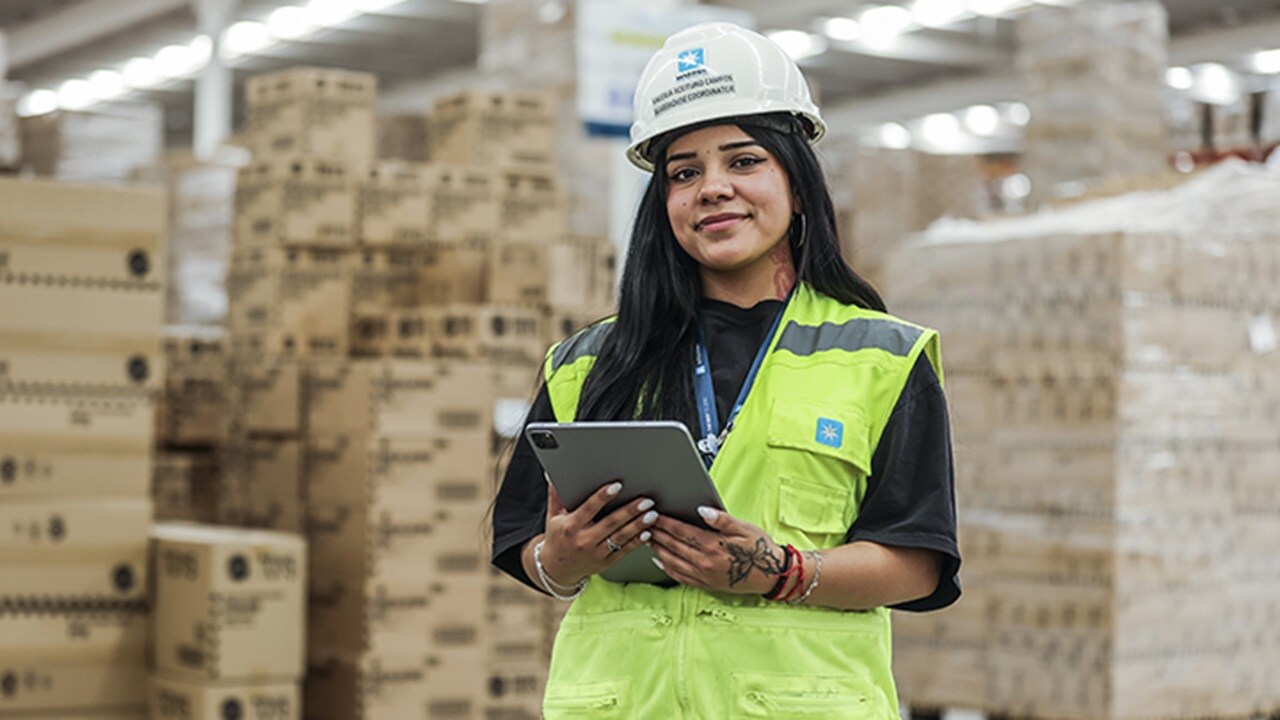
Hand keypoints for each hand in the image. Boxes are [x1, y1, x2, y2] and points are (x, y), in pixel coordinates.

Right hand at [539, 479, 658, 585]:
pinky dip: (637, 542)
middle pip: (610, 523)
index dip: (603, 497)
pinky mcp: (605, 562)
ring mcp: (596, 553)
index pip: (589, 508)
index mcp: (571, 526)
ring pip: (620, 537)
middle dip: (630, 511)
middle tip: (645, 501)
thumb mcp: (553, 517)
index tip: (617, 486)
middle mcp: (584, 541)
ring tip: (651, 515)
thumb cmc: (557, 538)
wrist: (557, 569)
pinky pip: (623, 551)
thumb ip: (556, 496)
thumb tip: (552, 475)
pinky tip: (647, 533)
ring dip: (638, 526)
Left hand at [649, 506, 785, 594]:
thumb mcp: (745, 528)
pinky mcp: (706, 584)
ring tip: (647, 539)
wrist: (771, 575)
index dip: (666, 522)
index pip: (682, 532)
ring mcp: (704, 576)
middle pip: (673, 546)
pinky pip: (680, 576)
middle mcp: (705, 563)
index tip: (654, 514)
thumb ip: (722, 519)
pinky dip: (666, 567)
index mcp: (714, 546)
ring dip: (658, 549)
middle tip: (644, 523)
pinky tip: (659, 560)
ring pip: (672, 561)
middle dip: (657, 533)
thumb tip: (702, 510)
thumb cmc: (760, 550)